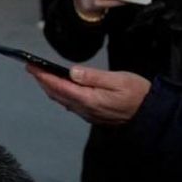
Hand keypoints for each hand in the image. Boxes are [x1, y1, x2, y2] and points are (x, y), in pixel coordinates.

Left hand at [27, 64, 150, 124]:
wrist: (151, 115)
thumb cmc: (138, 94)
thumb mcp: (119, 80)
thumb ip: (94, 76)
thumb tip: (72, 72)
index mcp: (89, 99)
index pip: (60, 86)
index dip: (43, 76)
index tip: (31, 66)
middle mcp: (85, 109)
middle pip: (57, 94)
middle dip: (42, 81)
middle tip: (30, 68)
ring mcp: (88, 113)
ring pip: (62, 100)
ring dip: (49, 87)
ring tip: (41, 75)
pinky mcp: (92, 114)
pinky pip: (70, 104)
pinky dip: (60, 93)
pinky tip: (59, 87)